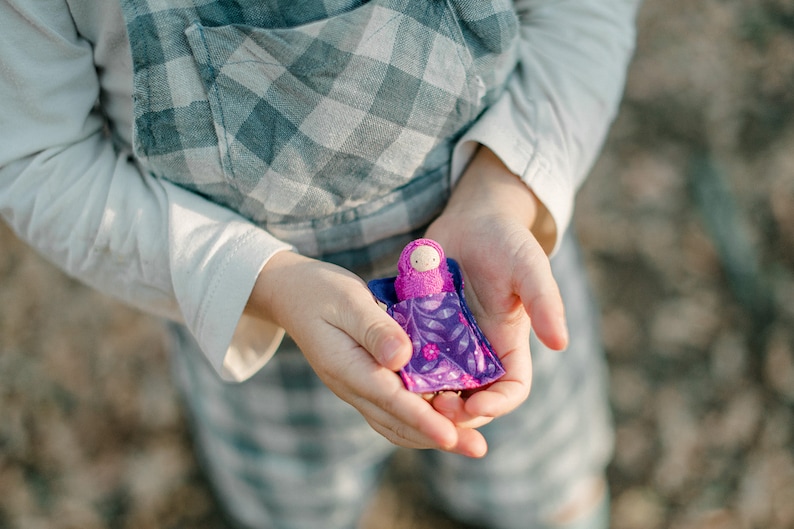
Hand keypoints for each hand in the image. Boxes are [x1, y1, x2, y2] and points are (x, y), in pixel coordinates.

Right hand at [245, 251, 488, 456]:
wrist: (292, 294)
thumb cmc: (321, 291)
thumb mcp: (348, 301)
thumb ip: (375, 330)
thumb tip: (402, 359)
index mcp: (348, 367)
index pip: (392, 400)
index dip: (424, 420)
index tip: (453, 436)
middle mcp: (352, 386)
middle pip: (399, 422)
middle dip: (439, 436)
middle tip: (477, 448)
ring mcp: (356, 388)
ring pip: (396, 423)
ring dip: (431, 434)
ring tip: (468, 441)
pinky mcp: (363, 382)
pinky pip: (392, 411)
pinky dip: (418, 421)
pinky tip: (443, 418)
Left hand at [425, 145, 567, 425]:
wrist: (471, 220)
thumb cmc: (507, 242)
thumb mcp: (529, 267)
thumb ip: (545, 302)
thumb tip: (560, 343)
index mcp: (509, 346)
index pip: (510, 391)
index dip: (495, 405)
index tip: (474, 404)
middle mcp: (478, 352)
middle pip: (469, 398)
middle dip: (454, 411)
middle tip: (432, 408)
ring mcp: (448, 343)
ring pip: (436, 384)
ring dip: (423, 396)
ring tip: (406, 393)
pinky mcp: (422, 329)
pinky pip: (409, 358)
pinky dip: (401, 368)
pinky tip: (387, 366)